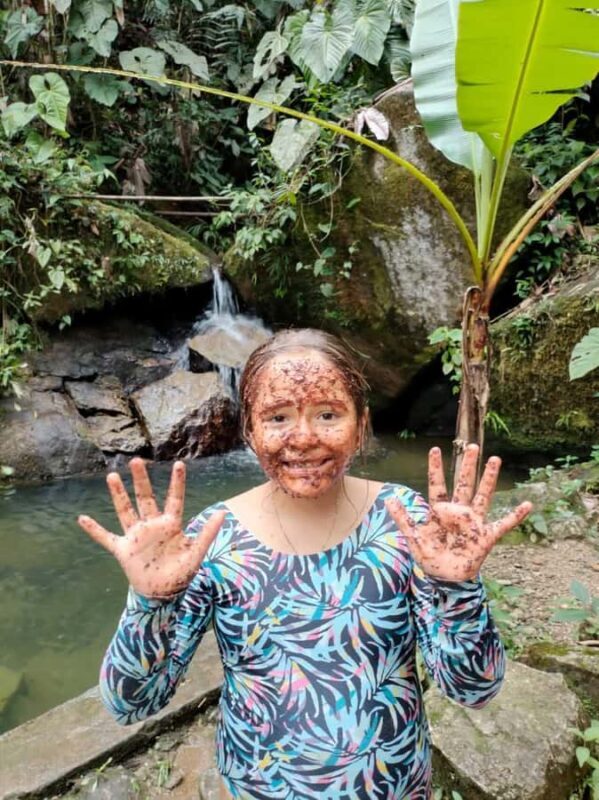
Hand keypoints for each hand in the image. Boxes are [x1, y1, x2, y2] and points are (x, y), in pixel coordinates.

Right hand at [78, 458, 224, 597]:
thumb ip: (207, 533)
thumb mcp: (196, 553)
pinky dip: (94, 530)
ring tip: (111, 475)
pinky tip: (82, 519)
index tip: (179, 463)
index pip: (174, 499)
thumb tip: (222, 513)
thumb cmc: (181, 573)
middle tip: (137, 460)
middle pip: (145, 498)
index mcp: (171, 524)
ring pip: (125, 510)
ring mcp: (136, 536)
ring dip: (118, 495)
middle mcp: (152, 525)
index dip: (177, 482)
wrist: (162, 594)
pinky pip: (106, 538)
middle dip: (141, 480)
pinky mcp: (123, 550)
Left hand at [386, 444, 531, 581]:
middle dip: (467, 465)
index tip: (435, 449)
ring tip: (496, 459)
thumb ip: (402, 518)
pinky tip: (528, 505)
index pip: (437, 484)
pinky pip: (503, 524)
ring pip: (483, 495)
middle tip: (472, 446)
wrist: (444, 578)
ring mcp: (473, 522)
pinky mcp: (485, 536)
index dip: (436, 468)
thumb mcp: (413, 536)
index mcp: (440, 510)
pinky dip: (515, 516)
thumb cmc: (429, 556)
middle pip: (463, 483)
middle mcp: (458, 512)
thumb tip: (388, 499)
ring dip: (489, 478)